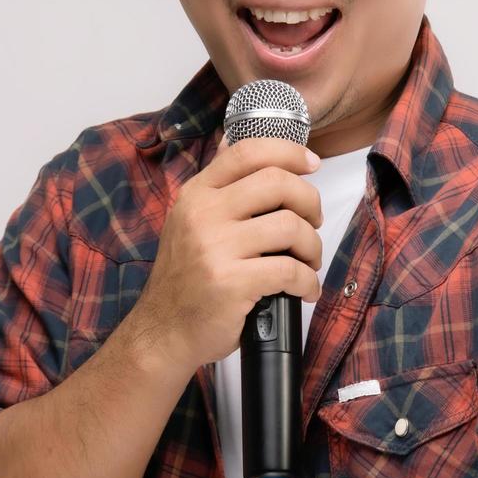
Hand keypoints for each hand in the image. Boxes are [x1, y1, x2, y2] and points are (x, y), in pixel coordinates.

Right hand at [122, 138, 324, 376]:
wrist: (163, 333)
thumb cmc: (187, 279)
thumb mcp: (190, 222)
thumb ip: (219, 189)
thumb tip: (244, 145)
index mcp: (196, 194)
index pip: (248, 152)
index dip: (289, 152)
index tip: (312, 164)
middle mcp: (203, 214)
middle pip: (277, 182)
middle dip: (310, 201)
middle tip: (314, 222)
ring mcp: (215, 248)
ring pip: (290, 226)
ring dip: (312, 245)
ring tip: (308, 261)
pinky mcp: (231, 282)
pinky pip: (290, 270)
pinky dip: (308, 281)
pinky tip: (304, 290)